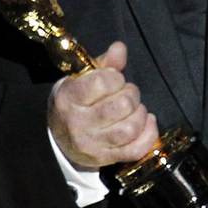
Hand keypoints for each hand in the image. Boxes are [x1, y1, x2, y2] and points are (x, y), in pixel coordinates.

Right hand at [48, 41, 158, 166]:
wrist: (59, 139)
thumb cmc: (74, 102)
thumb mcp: (80, 79)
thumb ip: (103, 64)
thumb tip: (120, 48)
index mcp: (68, 98)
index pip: (102, 83)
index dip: (116, 77)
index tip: (114, 79)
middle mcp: (77, 123)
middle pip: (122, 106)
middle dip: (132, 94)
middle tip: (127, 93)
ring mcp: (92, 144)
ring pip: (130, 128)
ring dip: (140, 114)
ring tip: (134, 109)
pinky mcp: (105, 159)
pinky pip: (136, 149)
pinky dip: (149, 134)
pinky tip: (146, 122)